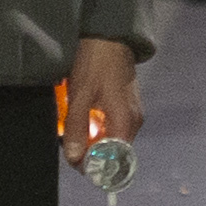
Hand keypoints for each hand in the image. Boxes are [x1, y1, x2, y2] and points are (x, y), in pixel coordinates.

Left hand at [65, 36, 142, 160]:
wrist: (109, 39)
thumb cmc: (95, 66)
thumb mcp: (80, 97)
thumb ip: (77, 129)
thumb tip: (74, 157)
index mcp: (125, 121)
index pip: (115, 159)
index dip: (96, 166)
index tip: (76, 163)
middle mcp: (134, 121)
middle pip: (116, 152)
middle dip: (94, 156)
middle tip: (71, 149)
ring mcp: (133, 113)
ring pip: (115, 141)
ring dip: (96, 143)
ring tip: (75, 137)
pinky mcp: (128, 106)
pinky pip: (115, 128)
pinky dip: (100, 132)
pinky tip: (85, 124)